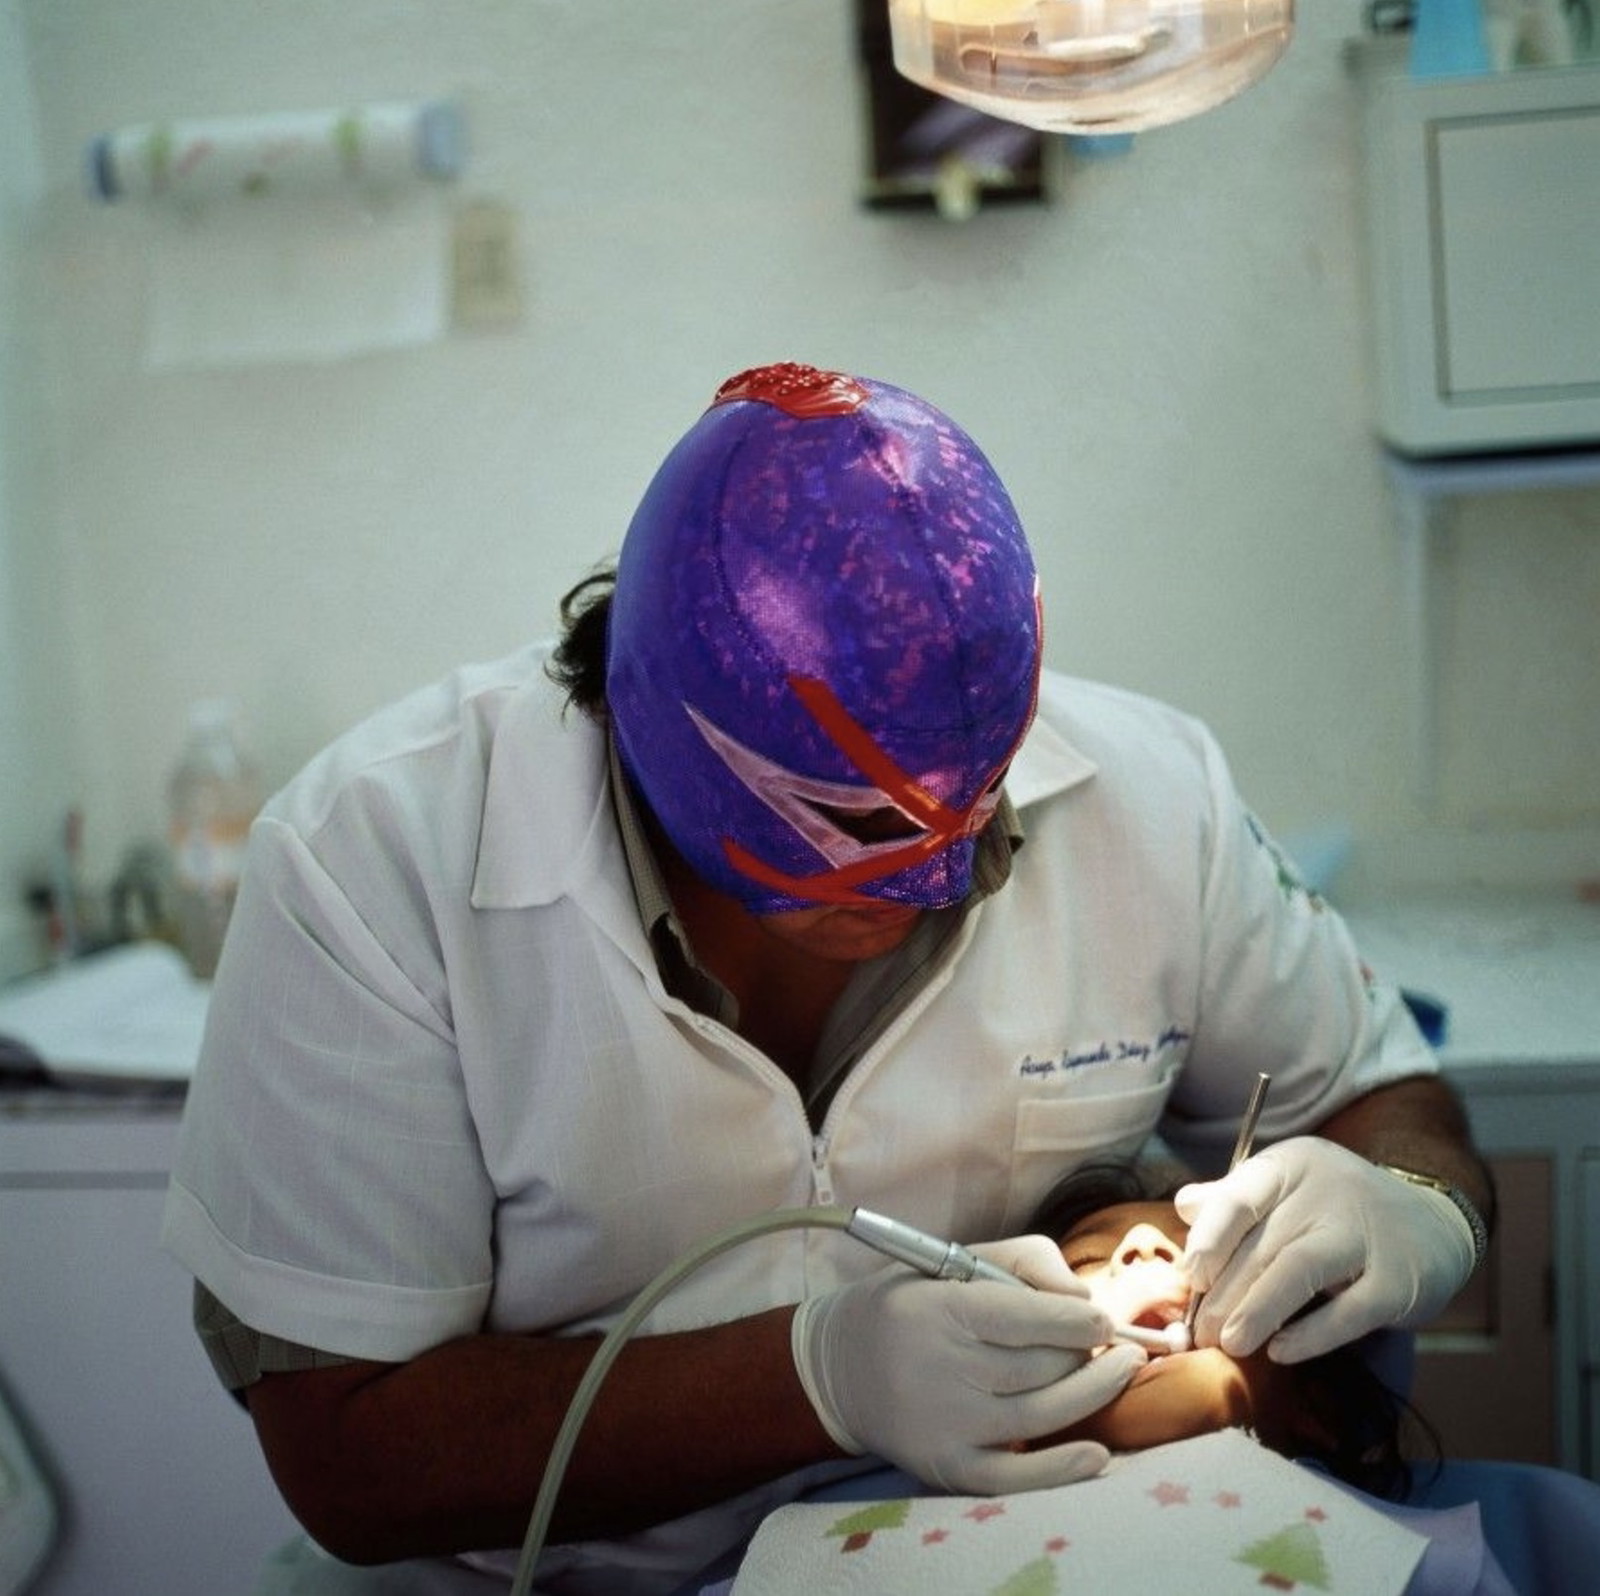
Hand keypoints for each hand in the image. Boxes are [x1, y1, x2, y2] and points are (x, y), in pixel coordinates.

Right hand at [792, 1235, 1143, 1493]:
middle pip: (1038, 1367)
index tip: (1104, 1319)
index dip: (1073, 1321)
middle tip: (1109, 1341)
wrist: (838, 1369)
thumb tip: (1082, 1298)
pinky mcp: (947, 1466)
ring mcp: (945, 1424)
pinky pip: (1014, 1475)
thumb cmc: (909, 1304)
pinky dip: (1061, 1468)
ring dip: (1093, 1392)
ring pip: (1040, 1413)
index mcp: (937, 1310)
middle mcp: (940, 1368)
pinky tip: (1098, 1454)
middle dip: (1084, 1353)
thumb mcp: (951, 1262)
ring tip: (1124, 1369)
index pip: (1020, 1318)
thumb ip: (1021, 1262)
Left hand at [1175, 1137, 1477, 1363]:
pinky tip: (1280, 1352)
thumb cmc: (1338, 1212)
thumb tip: (1183, 1206)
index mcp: (1292, 1165)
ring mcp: (1366, 1233)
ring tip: (1229, 1344)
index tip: (1190, 1277)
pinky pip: (1348, 1311)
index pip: (1240, 1196)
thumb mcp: (1287, 1192)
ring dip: (1258, 1311)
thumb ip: (1234, 1199)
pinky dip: (1311, 1334)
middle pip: (1264, 1244)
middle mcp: (1328, 1190)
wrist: (1433, 1224)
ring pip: (1299, 1270)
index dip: (1210, 1238)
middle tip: (1200, 1332)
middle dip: (1224, 1293)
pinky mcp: (1398, 1280)